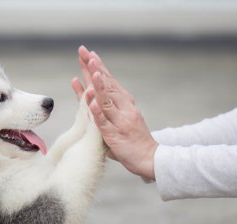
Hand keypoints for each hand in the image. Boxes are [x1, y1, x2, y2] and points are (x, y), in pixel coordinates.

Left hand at [71, 46, 158, 180]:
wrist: (150, 158)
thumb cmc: (133, 139)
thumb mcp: (121, 118)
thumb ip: (106, 107)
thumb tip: (90, 94)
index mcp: (125, 103)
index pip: (109, 81)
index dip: (98, 67)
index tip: (89, 54)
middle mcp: (124, 108)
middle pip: (107, 85)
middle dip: (95, 68)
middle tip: (85, 53)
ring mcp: (120, 121)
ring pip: (107, 100)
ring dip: (99, 85)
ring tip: (91, 71)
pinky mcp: (115, 135)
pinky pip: (104, 123)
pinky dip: (98, 112)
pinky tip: (91, 103)